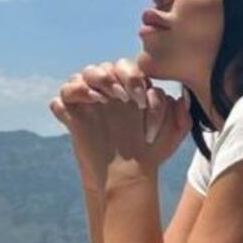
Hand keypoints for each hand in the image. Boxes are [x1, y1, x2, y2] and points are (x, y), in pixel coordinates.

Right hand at [49, 57, 191, 190]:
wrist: (128, 176)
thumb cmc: (150, 152)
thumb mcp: (172, 135)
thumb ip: (182, 116)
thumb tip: (181, 98)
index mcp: (130, 90)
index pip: (127, 68)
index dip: (133, 77)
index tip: (142, 99)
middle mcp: (108, 93)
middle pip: (103, 67)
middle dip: (113, 76)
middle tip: (123, 97)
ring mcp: (88, 103)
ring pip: (80, 75)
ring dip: (93, 80)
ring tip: (105, 99)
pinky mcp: (71, 118)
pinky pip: (60, 99)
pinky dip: (72, 95)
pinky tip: (89, 104)